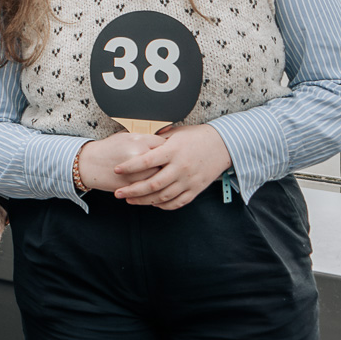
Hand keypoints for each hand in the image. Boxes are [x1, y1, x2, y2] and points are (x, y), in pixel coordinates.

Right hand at [73, 131, 168, 191]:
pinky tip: (151, 184)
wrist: (89, 163)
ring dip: (161, 177)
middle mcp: (138, 154)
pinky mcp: (132, 184)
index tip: (168, 152)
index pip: (164, 144)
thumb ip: (146, 136)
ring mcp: (135, 171)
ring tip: (160, 174)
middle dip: (167, 164)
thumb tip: (168, 133)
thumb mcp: (126, 136)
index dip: (168, 149)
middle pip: (165, 161)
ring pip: (159, 176)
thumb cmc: (108, 148)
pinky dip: (152, 187)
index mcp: (139, 139)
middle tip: (169, 164)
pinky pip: (149, 188)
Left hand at [113, 123, 231, 209]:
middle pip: (152, 184)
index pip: (146, 161)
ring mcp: (189, 180)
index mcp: (172, 151)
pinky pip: (178, 202)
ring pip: (163, 196)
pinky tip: (153, 204)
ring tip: (131, 200)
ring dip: (144, 200)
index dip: (129, 167)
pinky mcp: (196, 189)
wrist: (223, 145)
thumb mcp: (176, 133)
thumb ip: (157, 139)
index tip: (117, 169)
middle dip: (132, 190)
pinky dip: (163, 205)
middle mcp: (180, 167)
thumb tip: (137, 137)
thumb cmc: (197, 136)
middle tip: (118, 193)